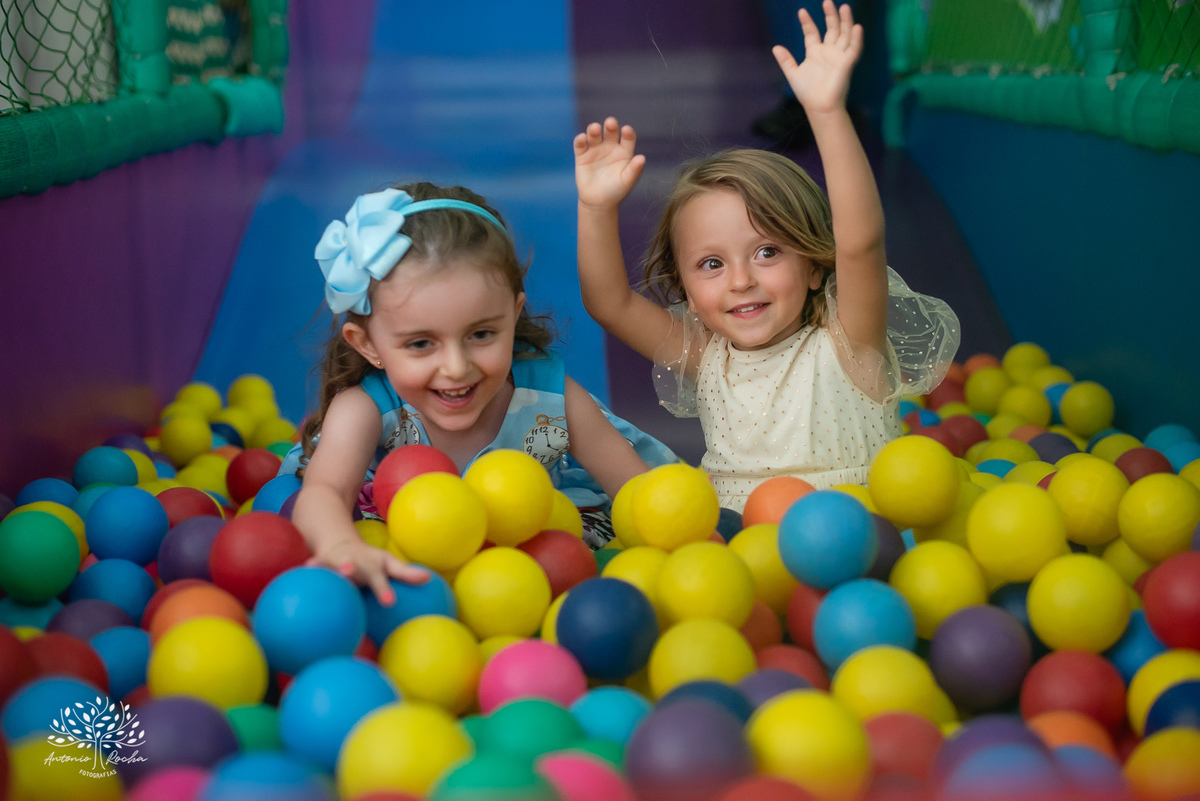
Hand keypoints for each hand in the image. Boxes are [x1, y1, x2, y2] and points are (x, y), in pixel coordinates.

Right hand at [306, 538, 428, 606]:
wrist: (342, 545)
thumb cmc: (370, 562)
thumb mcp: (388, 565)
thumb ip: (405, 573)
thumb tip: (429, 578)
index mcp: (372, 567)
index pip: (380, 578)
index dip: (383, 589)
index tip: (389, 602)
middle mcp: (355, 562)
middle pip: (353, 567)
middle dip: (350, 569)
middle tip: (349, 572)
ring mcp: (337, 562)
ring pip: (332, 565)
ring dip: (329, 567)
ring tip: (324, 570)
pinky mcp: (321, 563)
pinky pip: (315, 566)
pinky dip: (311, 567)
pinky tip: (306, 568)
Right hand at [574, 117, 645, 209]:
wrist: (598, 202)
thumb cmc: (616, 192)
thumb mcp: (627, 181)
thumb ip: (634, 170)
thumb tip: (642, 158)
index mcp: (624, 152)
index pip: (627, 138)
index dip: (628, 133)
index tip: (626, 130)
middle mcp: (610, 147)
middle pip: (610, 131)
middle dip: (610, 125)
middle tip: (610, 123)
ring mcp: (596, 150)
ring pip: (594, 135)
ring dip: (593, 129)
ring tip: (594, 129)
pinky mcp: (582, 155)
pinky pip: (580, 144)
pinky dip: (580, 140)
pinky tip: (582, 139)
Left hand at [772, 1, 862, 116]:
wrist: (818, 107)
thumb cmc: (807, 93)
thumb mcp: (793, 74)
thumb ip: (786, 60)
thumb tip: (775, 47)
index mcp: (815, 52)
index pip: (812, 32)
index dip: (807, 22)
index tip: (801, 12)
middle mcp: (829, 52)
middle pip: (832, 29)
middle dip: (830, 15)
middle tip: (827, 1)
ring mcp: (839, 56)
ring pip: (845, 34)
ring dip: (846, 21)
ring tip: (844, 7)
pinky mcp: (847, 64)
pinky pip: (854, 49)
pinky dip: (856, 38)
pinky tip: (857, 27)